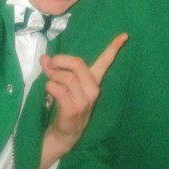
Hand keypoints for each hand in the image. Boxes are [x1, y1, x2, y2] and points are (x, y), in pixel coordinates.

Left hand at [38, 32, 128, 168]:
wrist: (66, 133)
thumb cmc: (67, 103)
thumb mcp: (64, 84)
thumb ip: (56, 70)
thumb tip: (44, 58)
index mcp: (94, 81)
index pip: (106, 62)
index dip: (114, 48)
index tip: (124, 35)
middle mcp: (93, 89)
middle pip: (78, 63)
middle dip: (60, 60)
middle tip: (50, 64)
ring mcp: (84, 100)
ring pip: (66, 77)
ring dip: (52, 76)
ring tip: (49, 81)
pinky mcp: (73, 109)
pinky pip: (58, 90)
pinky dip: (49, 87)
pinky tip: (50, 93)